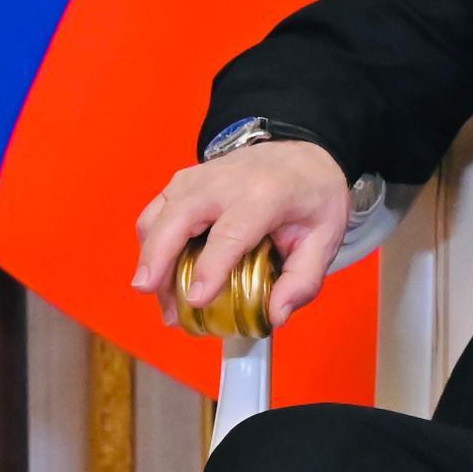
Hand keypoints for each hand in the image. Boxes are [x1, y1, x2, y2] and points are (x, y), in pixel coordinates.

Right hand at [131, 137, 351, 327]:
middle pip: (180, 218)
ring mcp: (198, 178)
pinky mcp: (182, 182)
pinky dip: (149, 242)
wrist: (300, 155)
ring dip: (149, 256)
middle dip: (158, 256)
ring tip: (153, 293)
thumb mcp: (326, 238)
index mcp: (266, 194)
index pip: (231, 232)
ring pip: (159, 215)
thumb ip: (303, 280)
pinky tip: (157, 271)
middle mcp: (225, 182)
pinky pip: (155, 212)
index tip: (196, 299)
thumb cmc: (311, 199)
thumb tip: (275, 316)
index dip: (211, 267)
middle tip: (147, 291)